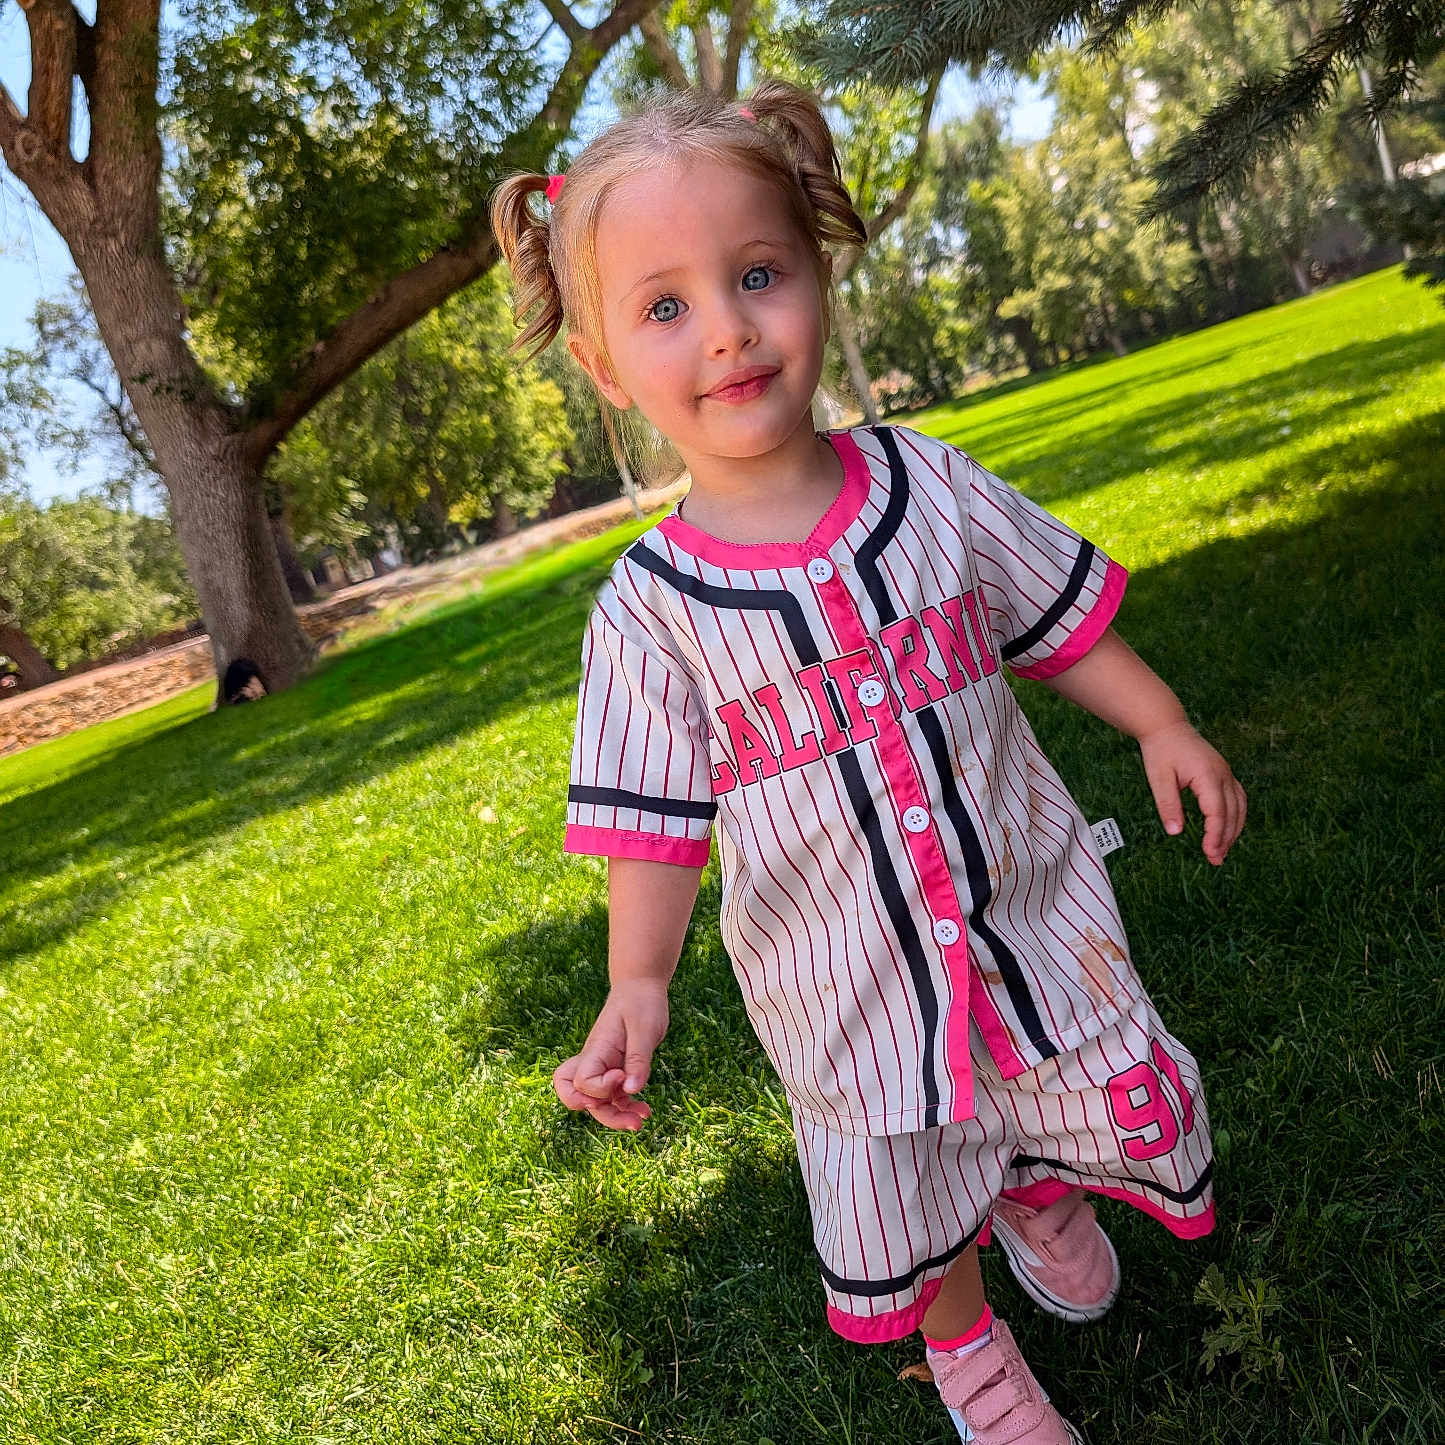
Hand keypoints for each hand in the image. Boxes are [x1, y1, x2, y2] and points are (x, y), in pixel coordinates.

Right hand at [553, 979, 669, 1131]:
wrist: (640, 988)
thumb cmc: (641, 1002)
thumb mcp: (644, 1028)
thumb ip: (638, 1059)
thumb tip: (631, 1090)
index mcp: (597, 1048)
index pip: (582, 1080)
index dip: (601, 1088)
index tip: (623, 1075)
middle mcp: (595, 1061)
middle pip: (580, 1097)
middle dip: (603, 1115)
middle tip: (632, 1120)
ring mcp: (603, 1068)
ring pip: (597, 1103)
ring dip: (616, 1117)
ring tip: (641, 1120)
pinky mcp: (616, 1071)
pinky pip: (614, 1097)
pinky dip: (626, 1107)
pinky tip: (645, 1110)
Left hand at [1138, 722, 1246, 865]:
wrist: (1167, 727)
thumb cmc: (1160, 751)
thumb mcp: (1158, 778)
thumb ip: (1168, 805)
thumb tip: (1175, 832)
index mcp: (1207, 775)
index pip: (1217, 811)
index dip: (1215, 834)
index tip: (1209, 852)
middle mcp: (1223, 774)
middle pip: (1232, 812)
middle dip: (1226, 838)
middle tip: (1216, 860)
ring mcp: (1226, 773)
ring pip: (1239, 807)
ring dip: (1233, 830)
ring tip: (1222, 851)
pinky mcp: (1224, 774)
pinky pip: (1237, 799)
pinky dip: (1235, 817)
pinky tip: (1227, 831)